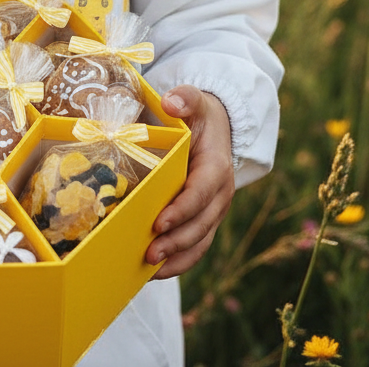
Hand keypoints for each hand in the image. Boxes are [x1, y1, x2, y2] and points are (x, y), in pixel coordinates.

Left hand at [145, 85, 233, 278]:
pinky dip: (180, 261)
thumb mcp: (194, 101)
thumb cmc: (199, 116)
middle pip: (201, 224)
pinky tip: (156, 271)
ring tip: (150, 269)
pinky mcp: (204, 219)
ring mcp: (214, 210)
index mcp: (216, 167)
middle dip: (176, 241)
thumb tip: (172, 103)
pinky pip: (196, 245)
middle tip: (149, 252)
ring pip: (200, 241)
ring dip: (178, 257)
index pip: (201, 193)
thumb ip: (186, 98)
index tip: (159, 222)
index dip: (182, 210)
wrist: (216, 128)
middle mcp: (219, 194)